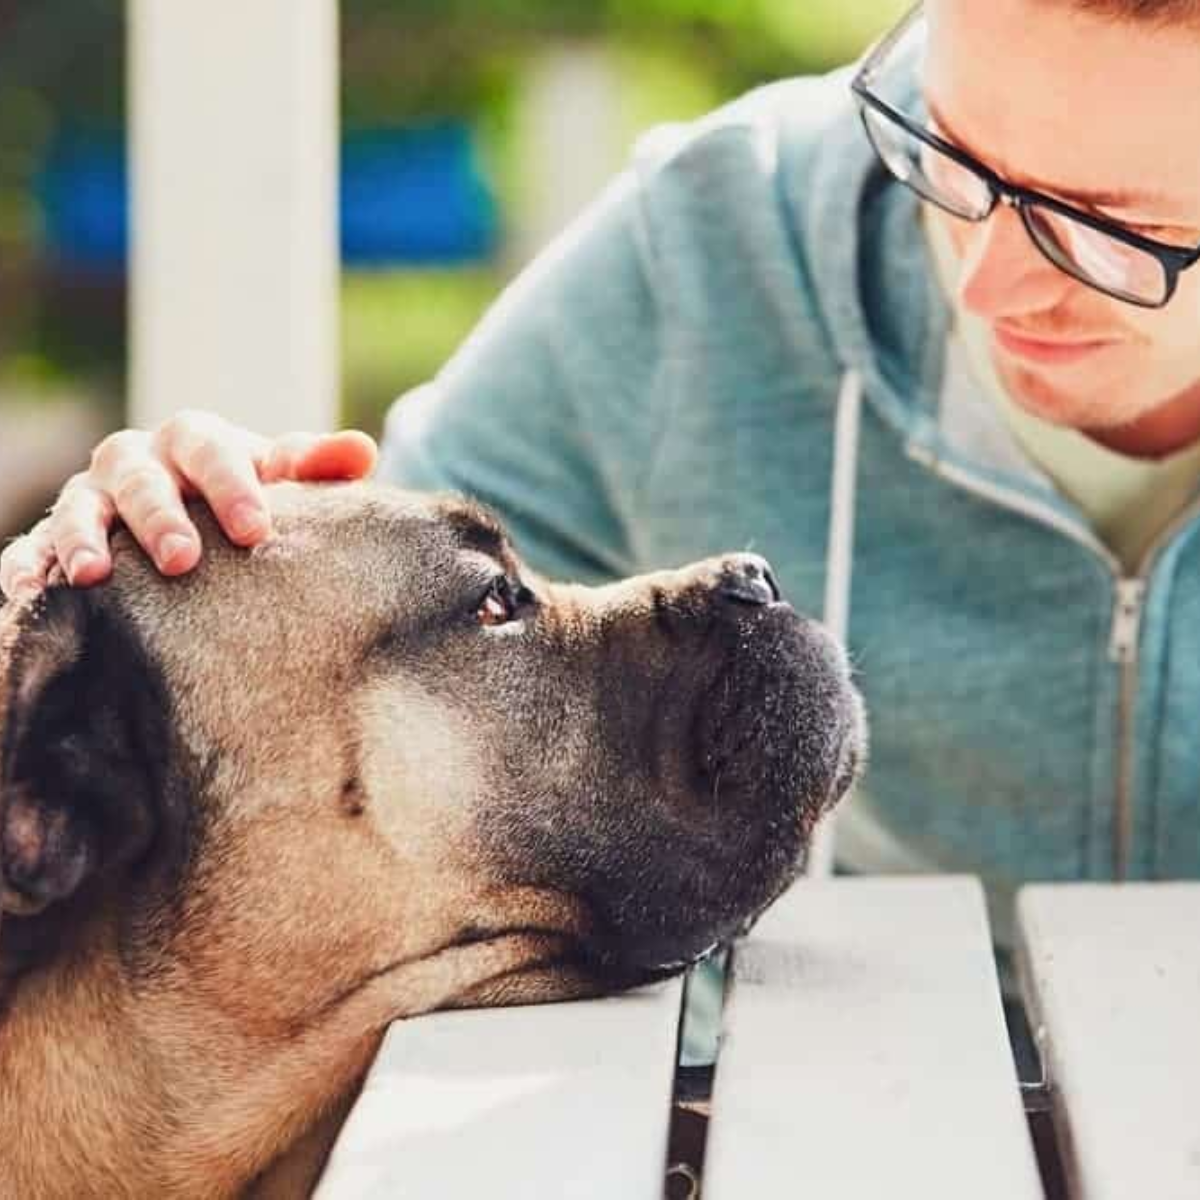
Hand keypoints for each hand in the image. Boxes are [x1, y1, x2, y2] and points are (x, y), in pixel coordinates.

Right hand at [0, 410, 376, 599]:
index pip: (212, 451)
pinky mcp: (56, 535)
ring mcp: (91, 496)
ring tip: (91, 575)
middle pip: (142, 479)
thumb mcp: (281, 480)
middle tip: (184, 560)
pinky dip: (26, 564)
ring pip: (79, 508)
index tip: (255, 530)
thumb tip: (363, 450)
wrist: (195, 510)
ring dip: (82, 538)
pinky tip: (26, 593)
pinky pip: (31, 546)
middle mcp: (137, 461)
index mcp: (195, 440)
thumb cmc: (247, 498)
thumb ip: (316, 467)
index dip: (231, 486)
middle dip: (160, 517)